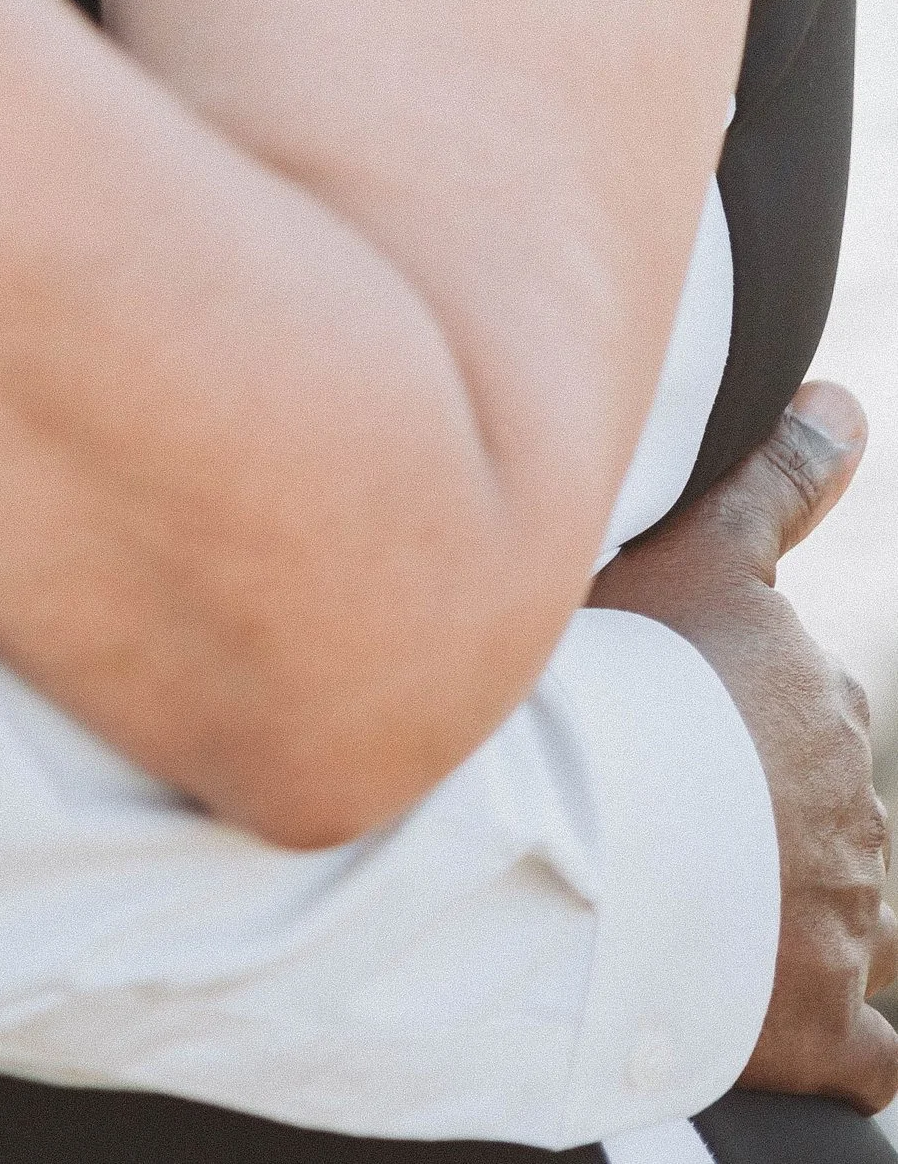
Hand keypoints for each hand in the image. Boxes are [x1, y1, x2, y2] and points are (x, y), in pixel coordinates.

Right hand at [590, 379, 897, 1107]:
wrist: (580, 840)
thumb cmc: (620, 684)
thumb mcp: (694, 550)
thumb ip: (777, 477)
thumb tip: (848, 396)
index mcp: (814, 703)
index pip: (796, 712)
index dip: (728, 720)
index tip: (667, 729)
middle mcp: (847, 812)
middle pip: (818, 816)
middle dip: (759, 819)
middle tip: (658, 819)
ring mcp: (839, 923)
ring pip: (846, 920)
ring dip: (793, 919)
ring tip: (703, 916)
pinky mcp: (820, 1026)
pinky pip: (876, 1052)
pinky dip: (857, 1044)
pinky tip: (823, 1037)